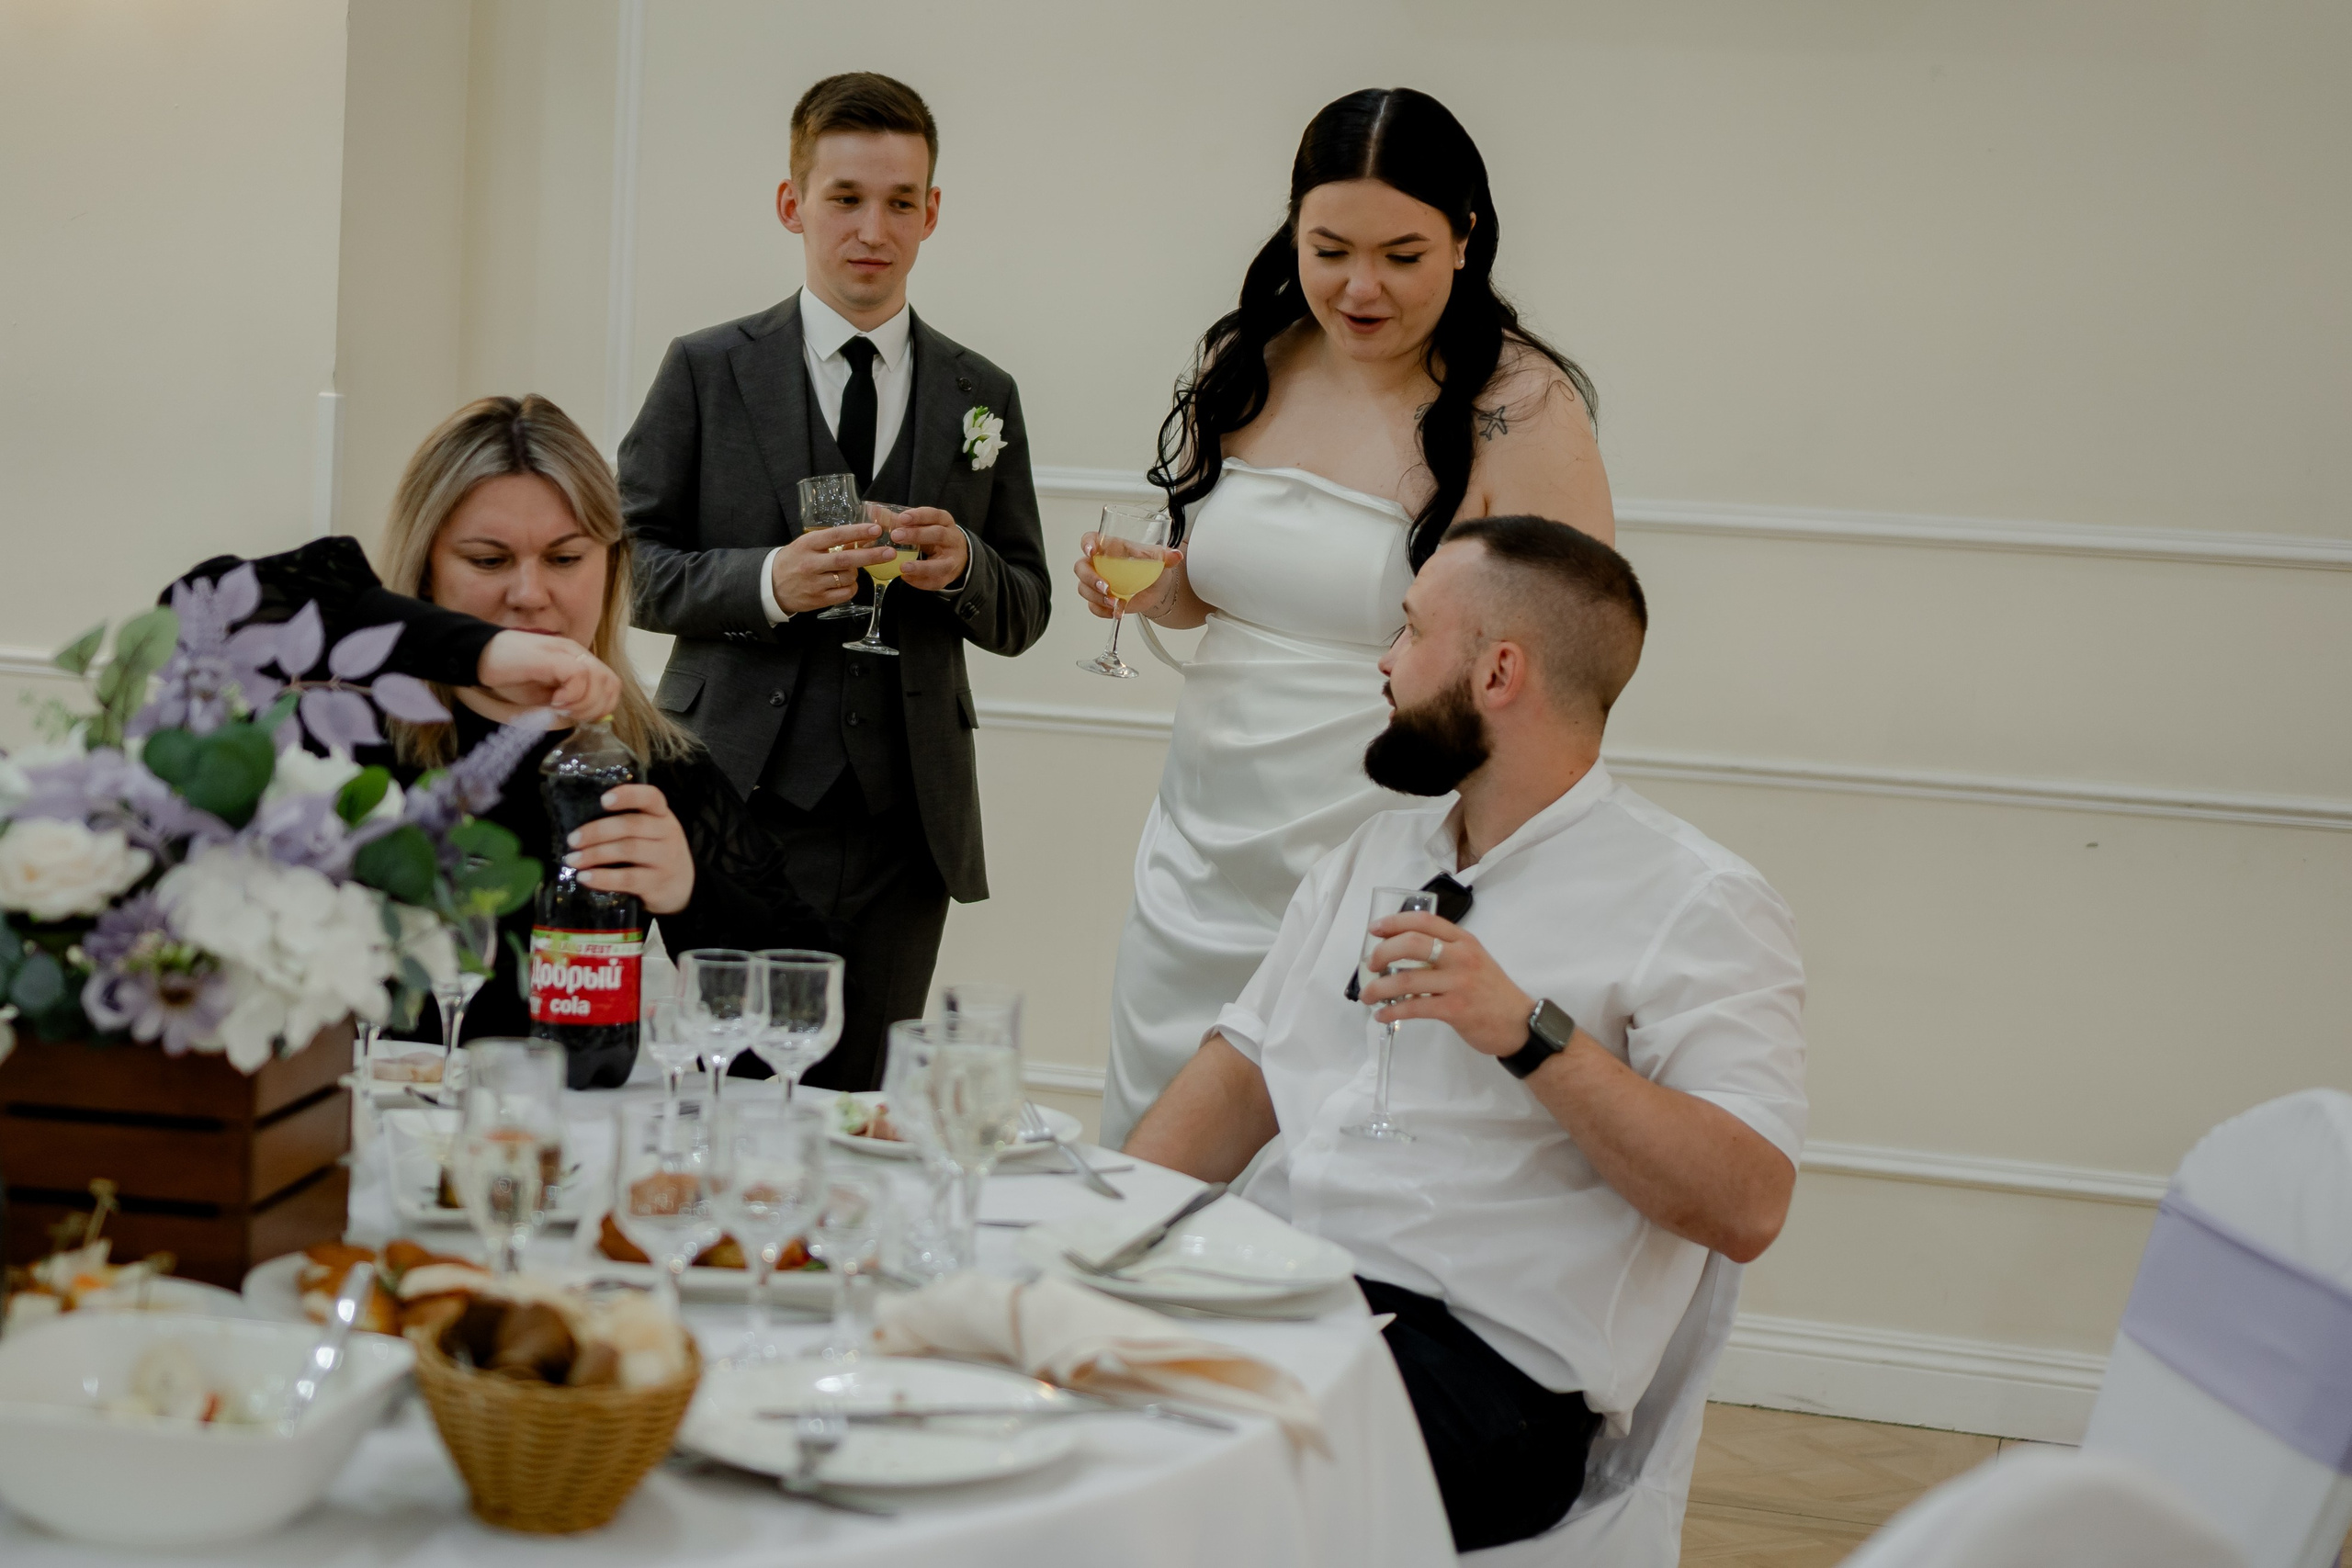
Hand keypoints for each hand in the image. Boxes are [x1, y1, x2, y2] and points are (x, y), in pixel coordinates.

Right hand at [475, 631, 621, 718]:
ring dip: (583, 703)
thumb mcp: (544, 695)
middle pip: (610, 683)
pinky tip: (553, 702)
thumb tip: (587, 718)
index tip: (578, 717)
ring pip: (599, 680)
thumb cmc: (509, 675)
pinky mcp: (552, 656)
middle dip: (595, 708)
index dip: (602, 706)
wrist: (478, 656)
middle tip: (569, 715)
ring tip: (559, 708)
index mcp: (577, 661)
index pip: (611, 685)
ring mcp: (565, 652)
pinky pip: (578, 676)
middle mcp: (576, 653)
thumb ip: (568, 702)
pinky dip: (571, 695)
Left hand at [564, 783, 694, 913]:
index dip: (628, 795)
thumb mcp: (652, 832)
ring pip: (628, 850)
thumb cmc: (655, 853)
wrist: (683, 887)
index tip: (603, 800)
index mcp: (662, 815)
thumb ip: (628, 823)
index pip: (651, 797)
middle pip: (632, 825)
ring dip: (595, 854)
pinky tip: (584, 877)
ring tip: (573, 860)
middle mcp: (668, 833)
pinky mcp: (658, 883)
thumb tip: (580, 823)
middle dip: (597, 831)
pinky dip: (603, 878)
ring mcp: (665, 859)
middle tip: (572, 840)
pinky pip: (628, 879)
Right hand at [771, 523, 896, 614]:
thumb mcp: (805, 545)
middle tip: (890, 552)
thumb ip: (829, 542)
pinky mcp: (818, 600)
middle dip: (871, 555)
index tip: (876, 529)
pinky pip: (846, 593)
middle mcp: (811, 563)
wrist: (771, 585)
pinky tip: (845, 583)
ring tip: (847, 569)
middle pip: (846, 559)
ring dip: (855, 572)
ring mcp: (814, 583)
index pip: (836, 536)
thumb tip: (860, 538)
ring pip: (848, 577)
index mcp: (807, 544)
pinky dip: (852, 587)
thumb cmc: (793, 560)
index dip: (858, 532)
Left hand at [882, 505, 968, 591]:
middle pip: (938, 535)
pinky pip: (936, 581)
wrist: (954, 556)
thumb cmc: (932, 537)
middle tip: (895, 536)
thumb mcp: (920, 526)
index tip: (902, 517)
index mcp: (945, 522)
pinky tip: (905, 578)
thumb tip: (873, 511)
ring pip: (941, 564)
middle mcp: (953, 540)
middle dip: (917, 536)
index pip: (935, 515)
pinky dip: (920, 581)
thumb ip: (899, 520)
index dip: (919, 516)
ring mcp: (953, 560)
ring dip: (921, 567)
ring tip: (903, 567)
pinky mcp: (948, 577)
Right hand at [1072, 531, 1185, 620]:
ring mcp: (1096, 582)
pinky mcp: (1100, 600)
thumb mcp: (1158, 558)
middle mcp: (1098, 564)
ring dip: (1096, 597)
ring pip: (1083, 588)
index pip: (1089, 540)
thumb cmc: (1151, 565)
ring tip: (1115, 603)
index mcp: (1108, 547)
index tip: (1091, 551)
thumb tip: (1176, 555)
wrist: (1156, 586)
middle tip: (1106, 587)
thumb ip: (1165, 556)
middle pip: (1081, 568)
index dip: (1086, 544)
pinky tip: (1116, 611)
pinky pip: (1092, 606)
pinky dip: (1102, 611)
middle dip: (1090, 579)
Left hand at [1359, 912, 1534, 1057]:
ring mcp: (1458, 983)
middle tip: (1370, 965)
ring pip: (1407, 979)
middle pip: (1412, 944)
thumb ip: (1445, 952)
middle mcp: (1461, 956)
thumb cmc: (1491, 991)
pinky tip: (1382, 1014)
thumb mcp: (1473, 960)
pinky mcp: (1455, 1009)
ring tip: (1368, 996)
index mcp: (1463, 941)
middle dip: (1383, 952)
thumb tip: (1402, 953)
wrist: (1518, 1023)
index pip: (1424, 921)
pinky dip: (1392, 1010)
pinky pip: (1414, 1007)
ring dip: (1379, 988)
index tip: (1375, 930)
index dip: (1395, 922)